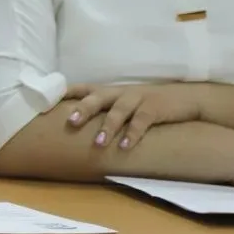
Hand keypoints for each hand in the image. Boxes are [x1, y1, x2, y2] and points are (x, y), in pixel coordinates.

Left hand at [64, 83, 203, 150]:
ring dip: (108, 126)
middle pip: (98, 97)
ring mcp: (138, 98)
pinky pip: (142, 121)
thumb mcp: (123, 103)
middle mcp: (120, 92)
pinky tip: (125, 146)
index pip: (83, 88)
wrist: (185, 98)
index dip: (66, 93)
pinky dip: (133, 133)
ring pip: (119, 110)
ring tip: (98, 143)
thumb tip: (75, 126)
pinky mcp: (155, 108)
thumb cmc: (147, 104)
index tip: (48, 101)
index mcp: (109, 91)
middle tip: (70, 122)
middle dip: (83, 109)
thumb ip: (103, 111)